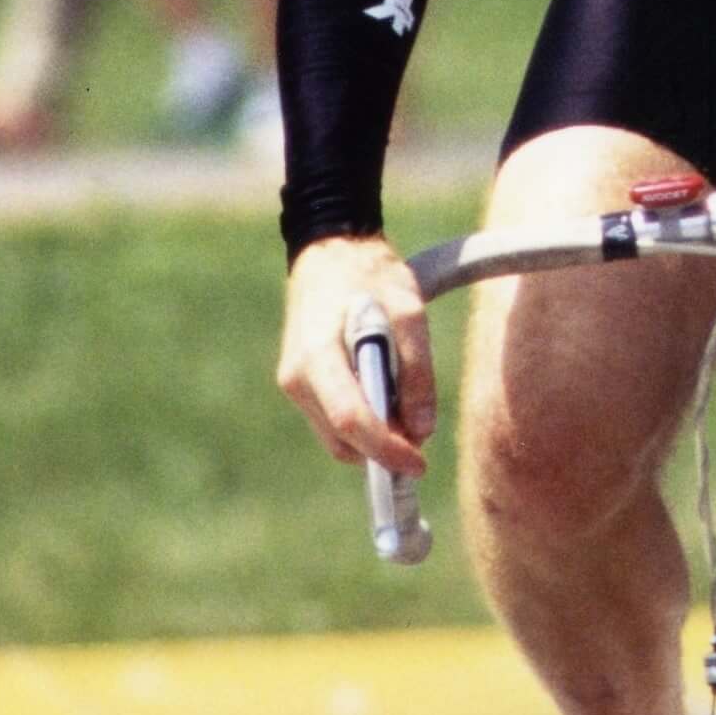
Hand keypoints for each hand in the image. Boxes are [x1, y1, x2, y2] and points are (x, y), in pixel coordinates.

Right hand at [277, 234, 433, 474]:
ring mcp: (293, 382)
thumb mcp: (409, 312)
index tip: (419, 463)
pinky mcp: (299, 384)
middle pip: (342, 439)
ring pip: (336, 437)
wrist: (330, 251)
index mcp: (319, 354)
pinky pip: (331, 422)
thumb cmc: (371, 276)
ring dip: (373, 440)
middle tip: (421, 439)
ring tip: (405, 412)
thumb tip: (421, 429)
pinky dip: (360, 425)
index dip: (387, 449)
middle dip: (383, 450)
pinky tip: (384, 401)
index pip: (351, 420)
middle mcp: (297, 376)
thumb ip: (417, 371)